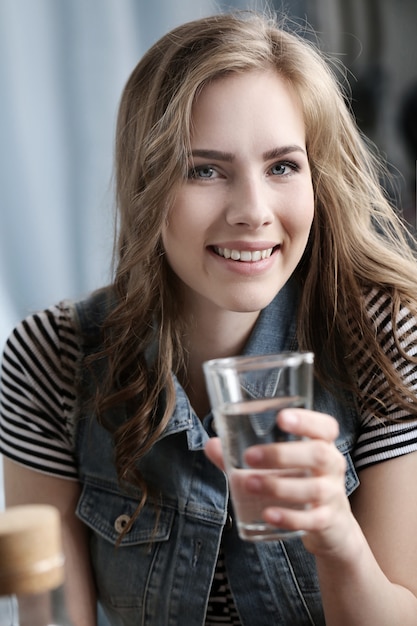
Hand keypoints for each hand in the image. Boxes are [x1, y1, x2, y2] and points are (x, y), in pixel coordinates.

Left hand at [205, 409, 356, 558]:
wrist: (331, 528)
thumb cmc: (300, 483)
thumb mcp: (280, 468)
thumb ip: (245, 456)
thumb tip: (211, 444)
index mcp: (322, 445)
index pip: (325, 426)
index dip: (307, 420)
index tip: (281, 418)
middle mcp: (332, 466)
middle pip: (318, 455)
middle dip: (282, 454)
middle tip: (249, 456)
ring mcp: (332, 495)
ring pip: (314, 489)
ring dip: (279, 486)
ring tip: (248, 484)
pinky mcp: (327, 522)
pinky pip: (312, 520)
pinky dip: (289, 517)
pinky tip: (267, 514)